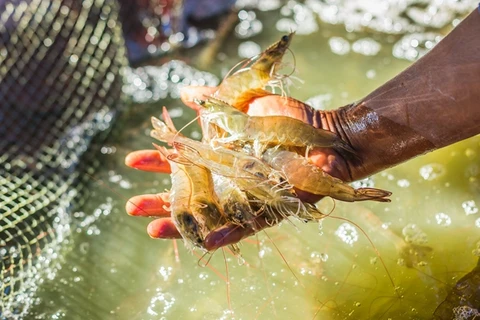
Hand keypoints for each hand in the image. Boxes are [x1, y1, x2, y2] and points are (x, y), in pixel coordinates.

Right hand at [125, 86, 350, 249]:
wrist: (327, 136)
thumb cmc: (289, 120)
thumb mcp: (246, 104)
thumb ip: (216, 101)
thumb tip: (183, 92)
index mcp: (221, 158)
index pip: (182, 163)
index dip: (157, 162)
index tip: (132, 160)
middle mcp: (229, 182)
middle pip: (187, 196)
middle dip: (158, 200)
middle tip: (129, 206)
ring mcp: (247, 200)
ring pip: (208, 217)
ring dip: (180, 225)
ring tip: (150, 230)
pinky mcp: (270, 212)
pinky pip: (244, 227)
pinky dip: (225, 234)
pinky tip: (203, 239)